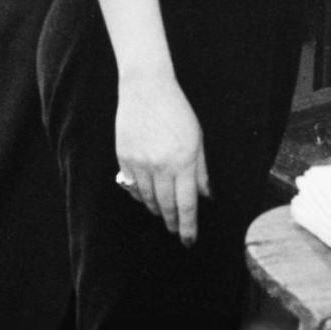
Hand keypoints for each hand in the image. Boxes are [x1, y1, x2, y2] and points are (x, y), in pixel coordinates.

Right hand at [115, 76, 209, 245]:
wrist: (146, 88)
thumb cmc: (177, 111)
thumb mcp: (198, 139)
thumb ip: (201, 170)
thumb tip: (206, 196)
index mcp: (184, 161)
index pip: (187, 205)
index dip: (188, 226)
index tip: (189, 241)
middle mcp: (161, 166)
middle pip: (166, 206)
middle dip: (173, 223)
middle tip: (177, 232)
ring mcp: (140, 163)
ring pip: (147, 199)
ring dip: (157, 211)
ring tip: (164, 215)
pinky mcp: (124, 158)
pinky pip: (131, 187)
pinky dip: (140, 197)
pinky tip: (146, 200)